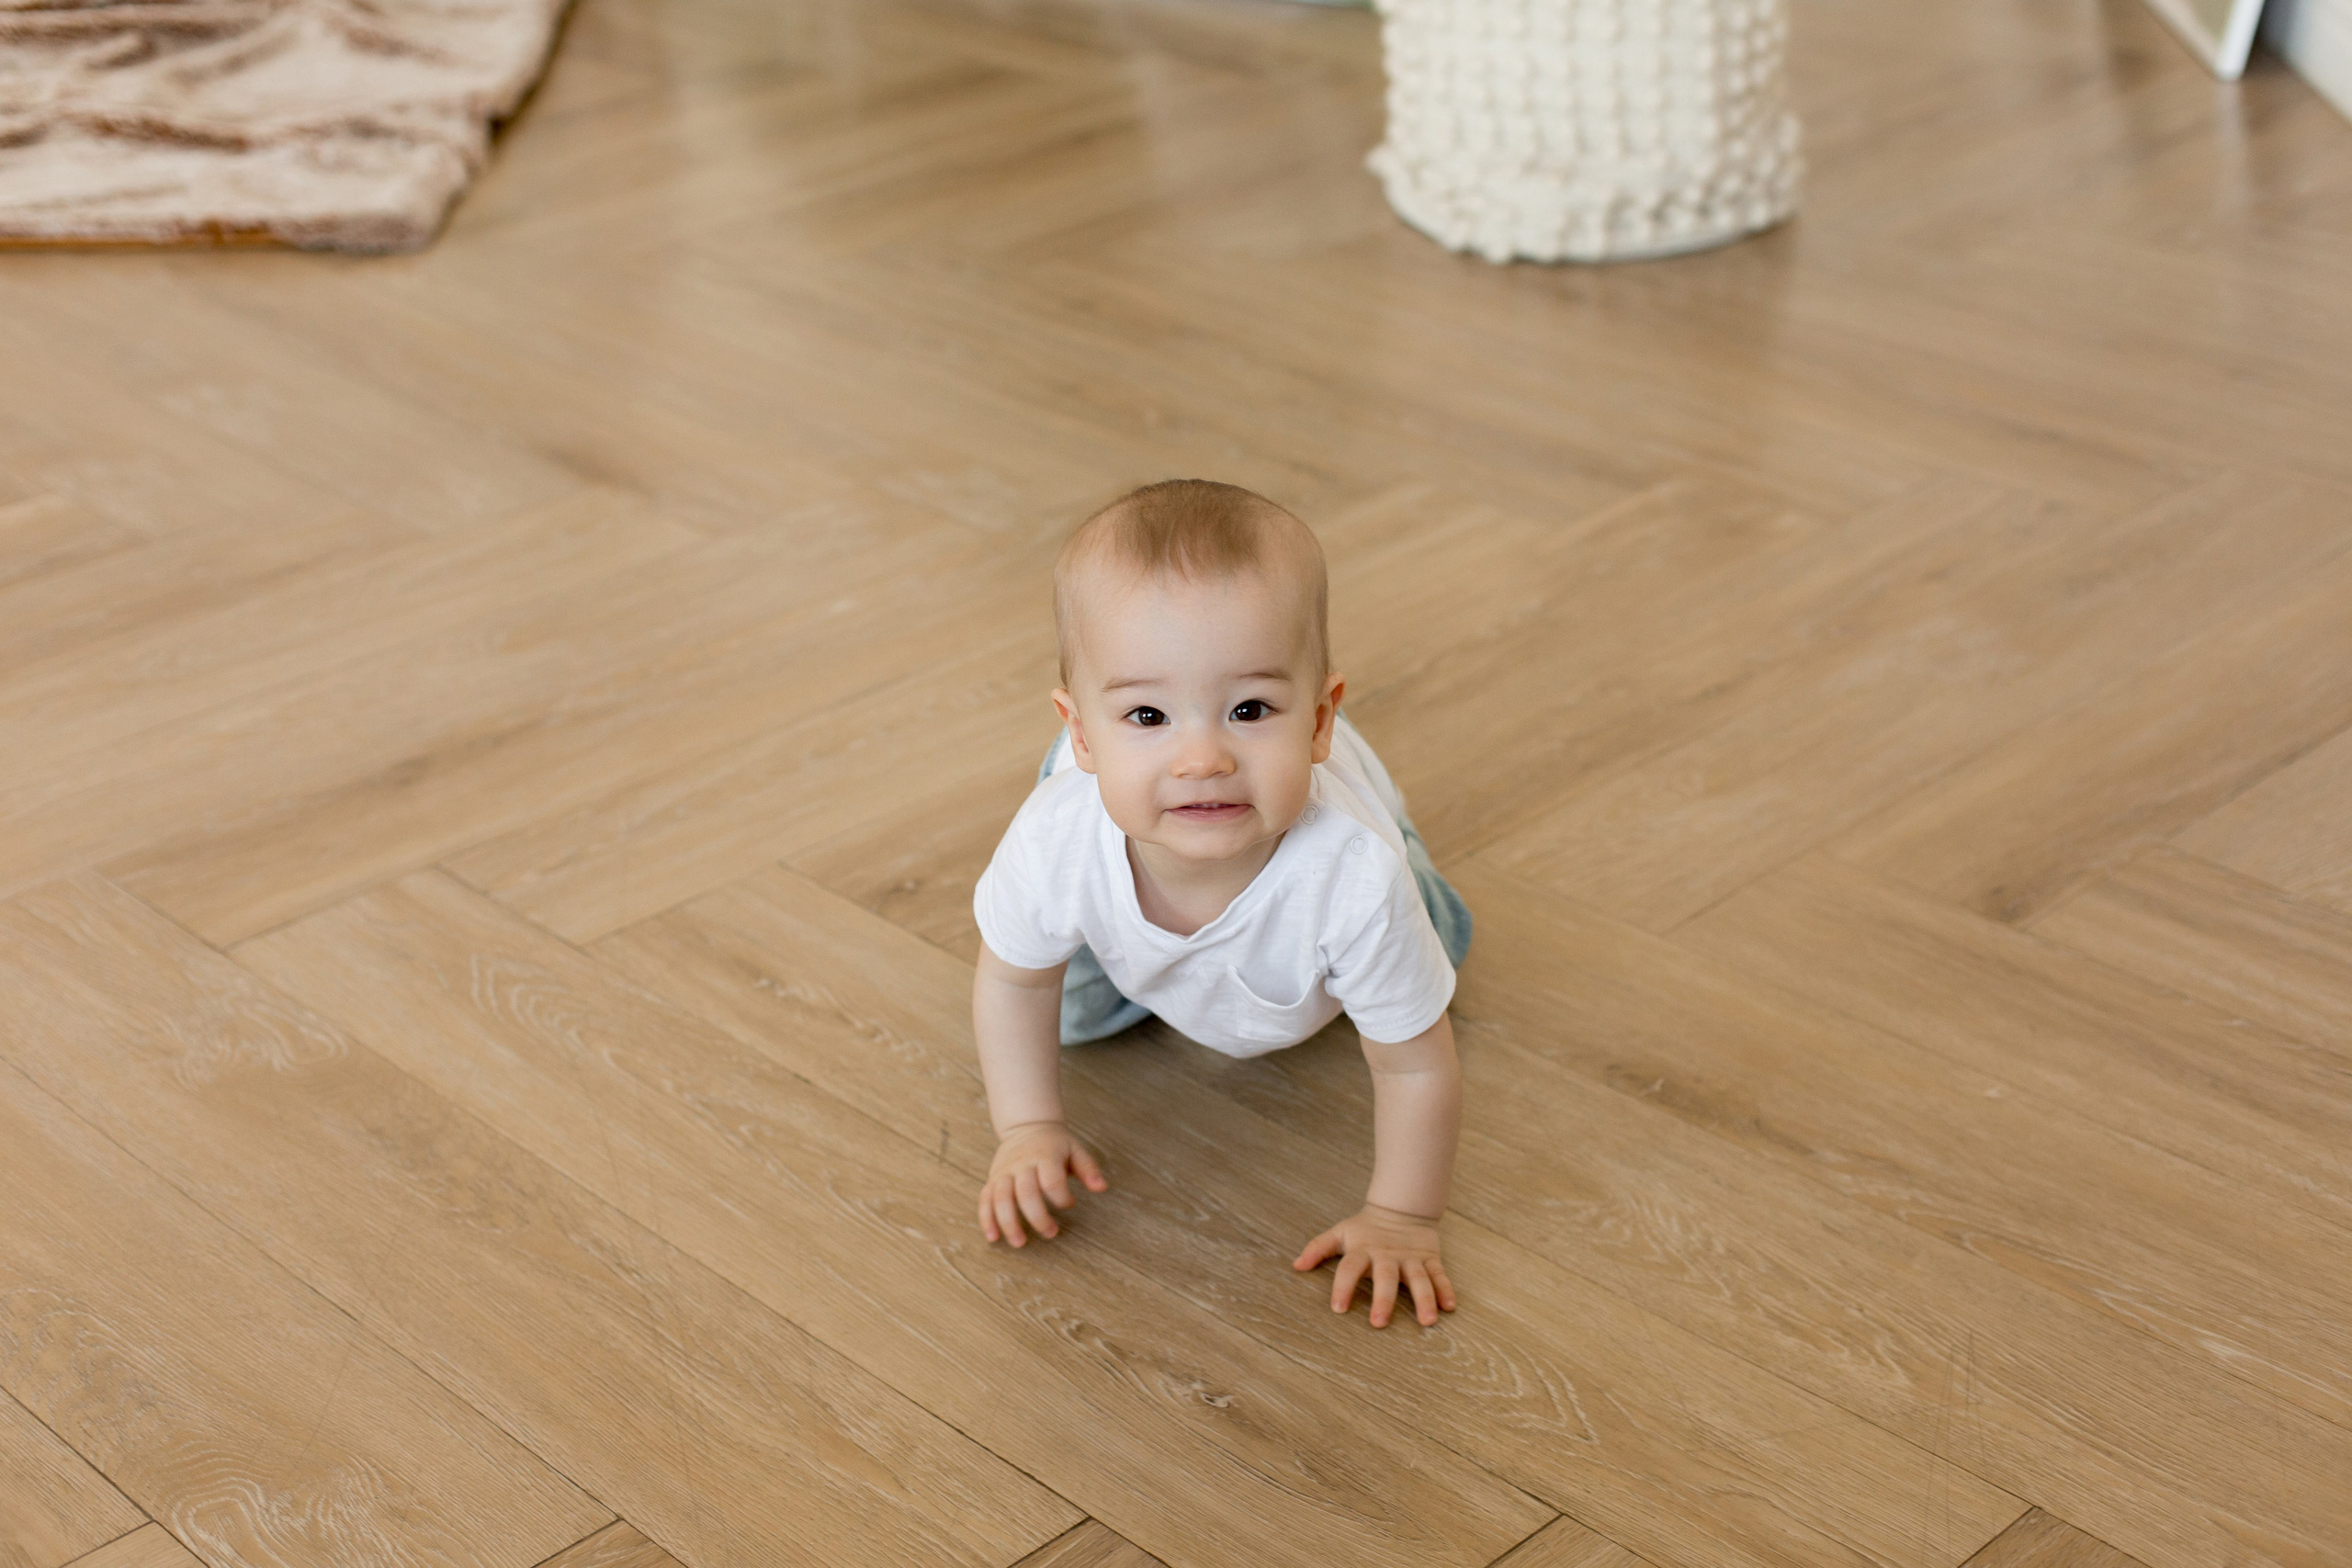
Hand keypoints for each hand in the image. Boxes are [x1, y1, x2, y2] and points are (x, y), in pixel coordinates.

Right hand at [979, 1120, 1106, 1245]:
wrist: (1027, 1126)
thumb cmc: (1056, 1144)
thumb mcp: (1075, 1150)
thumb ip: (1088, 1169)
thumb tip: (1102, 1188)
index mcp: (1044, 1155)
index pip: (1051, 1180)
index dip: (1062, 1197)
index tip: (1070, 1203)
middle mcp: (1021, 1164)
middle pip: (1025, 1193)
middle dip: (1037, 1217)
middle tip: (1051, 1233)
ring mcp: (1004, 1172)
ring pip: (1001, 1198)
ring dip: (1008, 1223)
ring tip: (1020, 1243)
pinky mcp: (993, 1179)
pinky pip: (985, 1200)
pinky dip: (986, 1219)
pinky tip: (993, 1237)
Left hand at [1293, 1203, 1456, 1326]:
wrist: (1401, 1208)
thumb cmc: (1365, 1229)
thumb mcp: (1340, 1234)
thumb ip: (1318, 1249)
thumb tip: (1296, 1265)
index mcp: (1363, 1250)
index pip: (1350, 1268)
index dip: (1343, 1286)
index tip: (1338, 1308)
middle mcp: (1387, 1255)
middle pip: (1386, 1277)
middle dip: (1383, 1299)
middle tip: (1379, 1323)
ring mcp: (1411, 1257)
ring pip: (1419, 1279)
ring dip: (1424, 1299)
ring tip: (1428, 1321)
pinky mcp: (1430, 1258)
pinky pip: (1440, 1274)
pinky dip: (1446, 1289)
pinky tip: (1449, 1307)